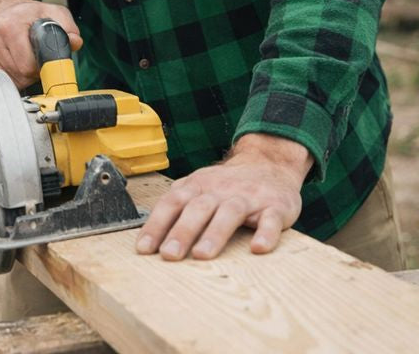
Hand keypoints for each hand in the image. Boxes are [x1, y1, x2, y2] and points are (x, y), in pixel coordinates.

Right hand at [0, 0, 82, 87]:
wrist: (4, 10)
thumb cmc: (31, 14)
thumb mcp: (54, 13)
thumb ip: (68, 27)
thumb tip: (75, 42)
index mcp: (10, 26)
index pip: (27, 65)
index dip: (41, 66)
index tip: (45, 60)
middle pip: (20, 76)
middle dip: (33, 73)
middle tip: (37, 59)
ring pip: (12, 81)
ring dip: (23, 76)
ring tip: (26, 59)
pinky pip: (1, 82)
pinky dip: (12, 78)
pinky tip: (15, 63)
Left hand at [136, 134, 312, 260]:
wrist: (268, 163)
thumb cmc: (226, 185)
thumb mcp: (198, 187)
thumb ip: (176, 206)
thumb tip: (147, 237)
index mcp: (198, 186)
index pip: (172, 203)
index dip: (157, 224)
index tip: (144, 248)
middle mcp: (220, 190)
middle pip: (198, 208)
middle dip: (182, 232)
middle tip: (169, 255)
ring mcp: (248, 198)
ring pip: (230, 213)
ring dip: (215, 233)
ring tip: (202, 255)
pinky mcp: (274, 207)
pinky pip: (270, 220)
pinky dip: (266, 234)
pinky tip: (259, 248)